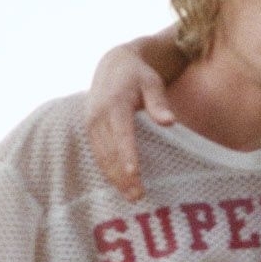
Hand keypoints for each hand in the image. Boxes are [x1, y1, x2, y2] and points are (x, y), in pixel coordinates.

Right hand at [87, 49, 176, 201]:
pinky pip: (98, 154)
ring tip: (132, 197)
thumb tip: (169, 122)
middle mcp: (99, 115)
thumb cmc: (139, 76)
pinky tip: (120, 185)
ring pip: (101, 155)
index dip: (126, 153)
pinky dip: (107, 170)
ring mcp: (92, 123)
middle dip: (122, 174)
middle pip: (110, 149)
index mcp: (115, 103)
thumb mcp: (152, 83)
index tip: (134, 173)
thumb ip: (159, 103)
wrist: (113, 64)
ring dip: (114, 177)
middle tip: (138, 196)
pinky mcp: (91, 130)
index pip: (121, 132)